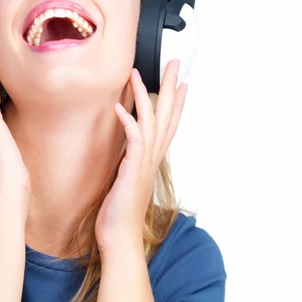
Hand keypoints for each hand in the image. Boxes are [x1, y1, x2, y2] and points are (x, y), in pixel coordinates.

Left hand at [94, 59, 187, 255]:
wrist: (120, 237)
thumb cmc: (120, 212)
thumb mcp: (126, 181)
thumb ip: (130, 163)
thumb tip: (128, 154)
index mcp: (151, 160)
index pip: (168, 125)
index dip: (176, 103)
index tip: (182, 83)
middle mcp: (152, 158)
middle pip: (167, 116)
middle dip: (170, 88)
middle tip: (174, 64)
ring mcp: (143, 163)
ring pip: (151, 122)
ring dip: (145, 97)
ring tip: (137, 74)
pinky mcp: (132, 169)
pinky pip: (134, 140)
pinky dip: (129, 122)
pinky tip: (121, 108)